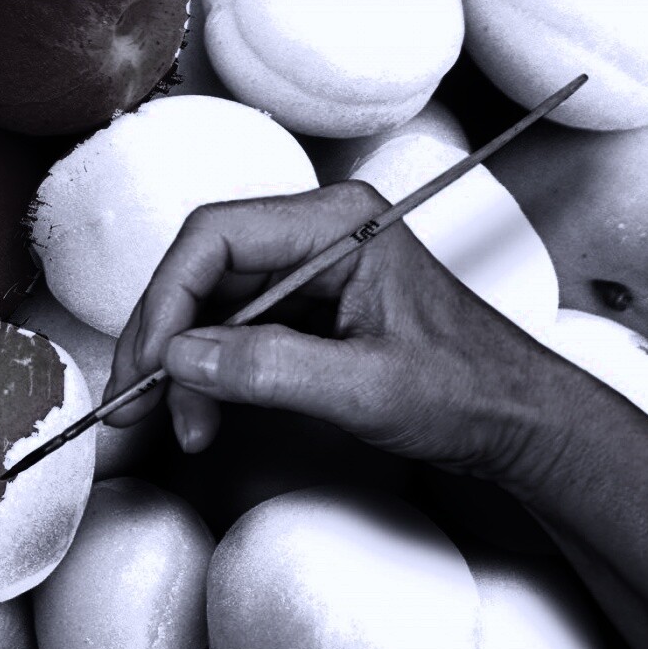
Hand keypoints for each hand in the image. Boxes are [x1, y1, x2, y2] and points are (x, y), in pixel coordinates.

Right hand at [102, 181, 575, 487]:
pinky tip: (198, 416)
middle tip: (134, 405)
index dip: (166, 302)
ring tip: (173, 425)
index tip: (150, 368)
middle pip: (197, 272)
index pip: (214, 238)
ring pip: (203, 306)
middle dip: (160, 342)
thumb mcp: (368, 388)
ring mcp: (303, 273)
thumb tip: (181, 359)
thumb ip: (271, 369)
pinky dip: (202, 378)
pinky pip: (226, 335)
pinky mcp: (298, 311)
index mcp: (338, 224)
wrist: (514, 421)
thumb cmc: (469, 392)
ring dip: (176, 368)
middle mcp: (313, 236)